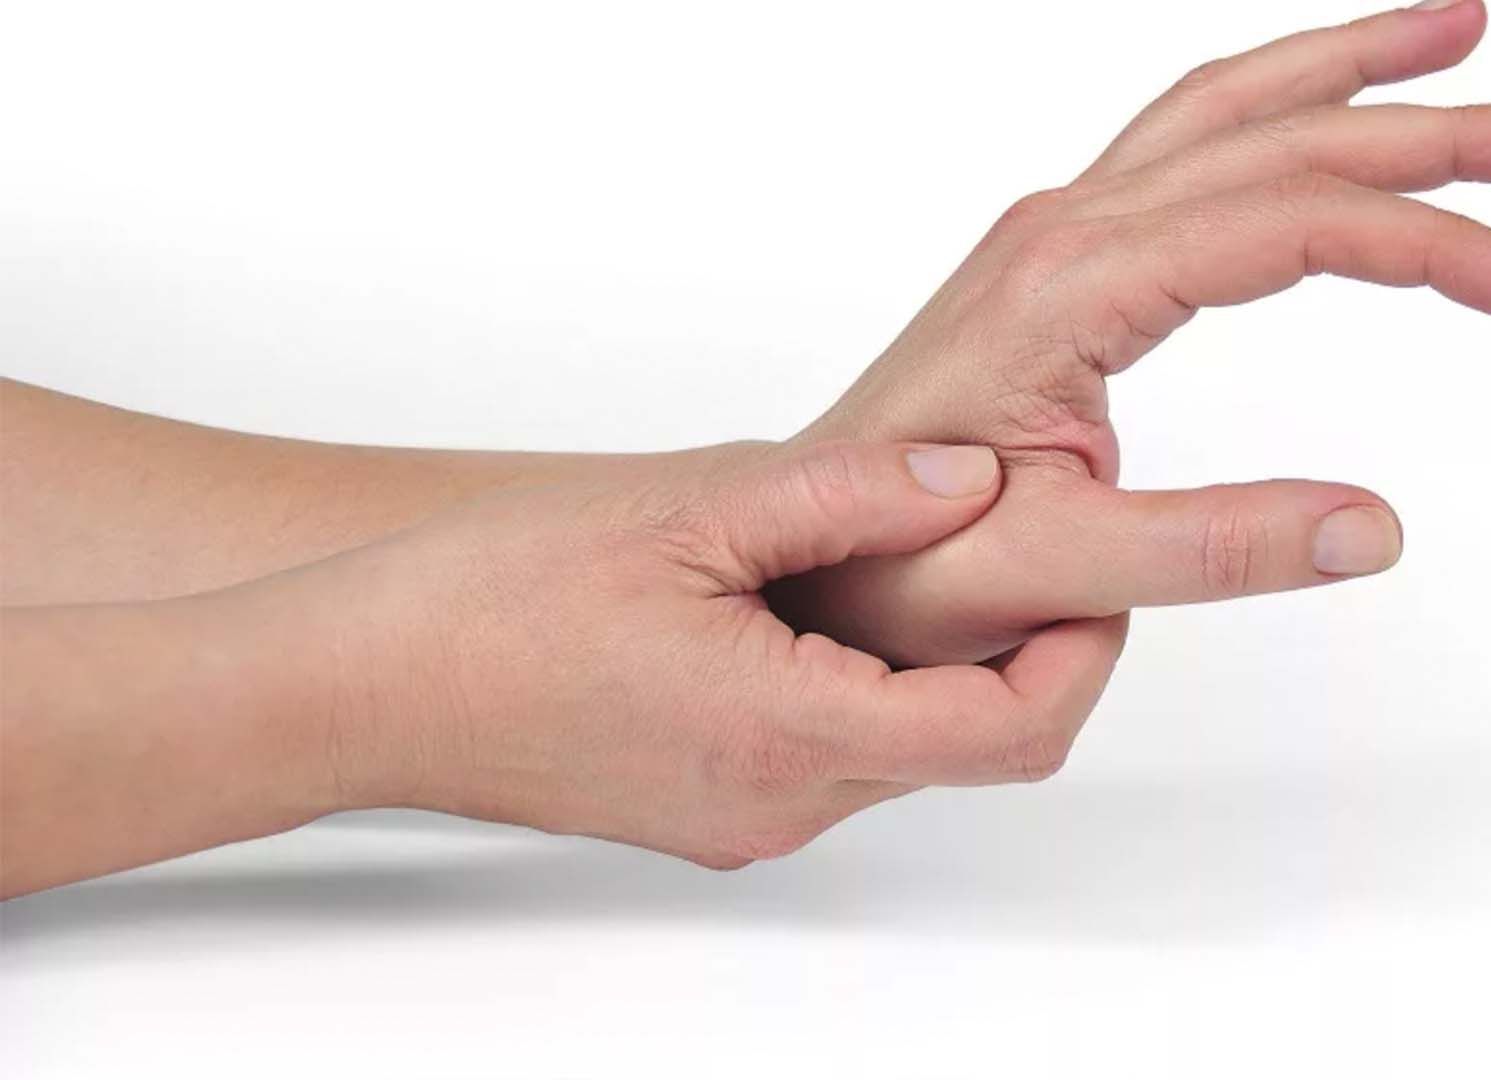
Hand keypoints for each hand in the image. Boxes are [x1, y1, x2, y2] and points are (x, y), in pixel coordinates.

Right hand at [290, 440, 1124, 868]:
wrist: (355, 687)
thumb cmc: (488, 600)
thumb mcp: (690, 508)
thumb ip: (852, 492)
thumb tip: (970, 479)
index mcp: (790, 730)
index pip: (1012, 728)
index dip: (1086, 652)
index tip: (1101, 574)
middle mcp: (783, 801)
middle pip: (975, 747)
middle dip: (1030, 652)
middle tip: (1022, 542)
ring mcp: (745, 817)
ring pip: (907, 750)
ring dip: (944, 665)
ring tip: (915, 554)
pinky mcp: (711, 808)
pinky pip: (837, 754)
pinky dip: (871, 684)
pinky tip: (819, 602)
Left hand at [779, 0, 1490, 664]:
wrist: (806, 554)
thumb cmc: (896, 565)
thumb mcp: (1049, 570)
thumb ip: (1208, 550)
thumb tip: (1378, 528)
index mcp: (1070, 286)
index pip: (1288, 221)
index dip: (1430, 241)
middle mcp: (1067, 230)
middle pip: (1278, 132)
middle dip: (1432, 123)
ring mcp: (1060, 234)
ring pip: (1228, 111)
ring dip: (1353, 74)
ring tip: (1467, 38)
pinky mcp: (1063, 261)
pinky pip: (1182, 144)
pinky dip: (1273, 110)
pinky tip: (1323, 113)